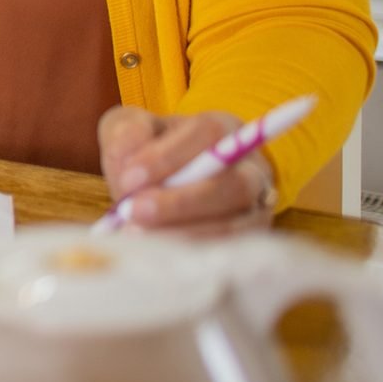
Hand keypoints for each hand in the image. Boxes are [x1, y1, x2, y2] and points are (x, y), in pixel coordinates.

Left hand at [97, 106, 277, 235]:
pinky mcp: (250, 242)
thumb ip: (126, 133)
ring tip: (138, 234)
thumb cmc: (149, 149)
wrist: (163, 182)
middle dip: (181, 202)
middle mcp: (251, 168)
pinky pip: (230, 252)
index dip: (169, 157)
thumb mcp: (130, 128)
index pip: (209, 134)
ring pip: (238, 224)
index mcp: (222, 128)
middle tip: (134, 211)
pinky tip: (157, 251)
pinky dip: (193, 253)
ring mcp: (256, 209)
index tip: (130, 178)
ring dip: (185, 232)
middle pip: (235, 184)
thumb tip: (127, 159)